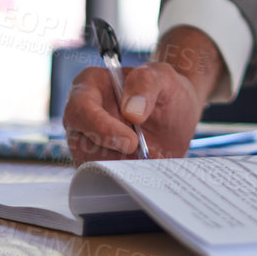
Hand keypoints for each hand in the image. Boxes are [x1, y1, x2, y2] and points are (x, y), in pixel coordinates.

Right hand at [64, 26, 225, 164]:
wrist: (176, 114)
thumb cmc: (164, 89)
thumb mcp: (162, 77)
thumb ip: (146, 84)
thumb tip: (131, 112)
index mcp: (89, 86)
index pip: (80, 109)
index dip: (101, 128)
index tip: (131, 141)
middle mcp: (81, 116)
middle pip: (81, 143)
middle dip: (113, 155)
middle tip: (144, 156)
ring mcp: (86, 142)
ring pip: (90, 165)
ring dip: (120, 168)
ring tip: (148, 160)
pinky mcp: (96, 164)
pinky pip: (102, 178)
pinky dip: (124, 178)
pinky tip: (145, 169)